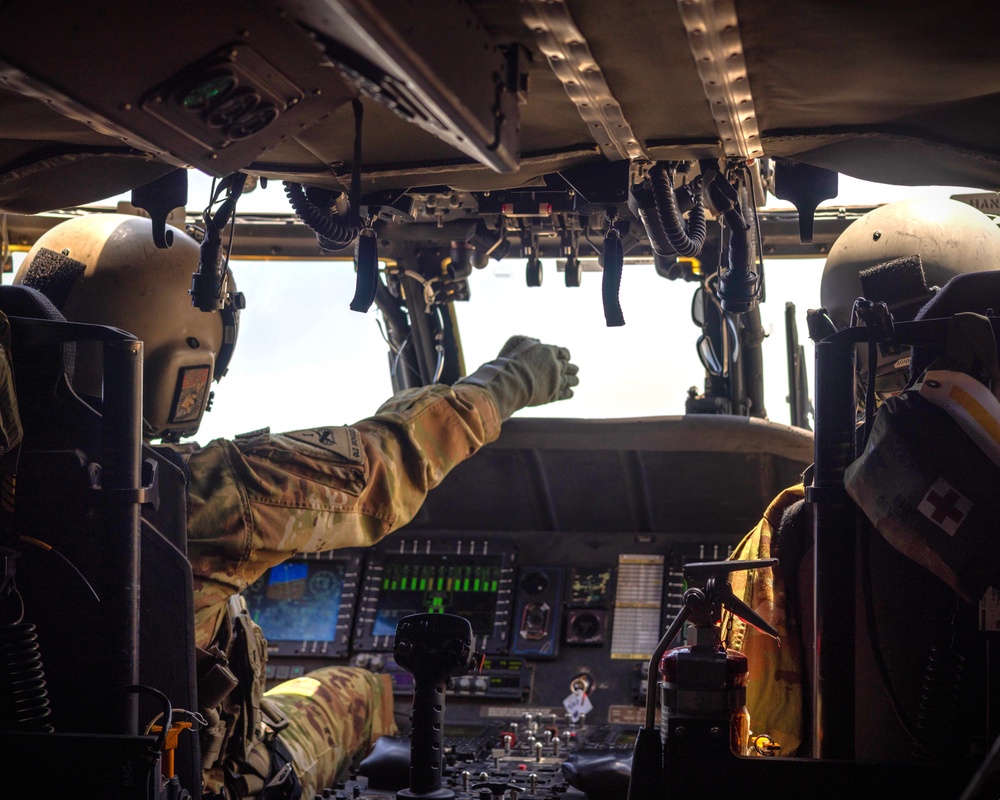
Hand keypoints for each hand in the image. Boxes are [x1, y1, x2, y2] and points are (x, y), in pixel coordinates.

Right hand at [458, 335, 578, 419]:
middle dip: (572, 368)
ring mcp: (555, 381)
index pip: (563, 352)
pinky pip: (565, 394)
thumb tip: (538, 341)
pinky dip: (569, 393)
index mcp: (548, 351)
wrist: (509, 382)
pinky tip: (571, 393)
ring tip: (576, 381)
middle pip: (568, 366)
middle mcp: (555, 365)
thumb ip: (528, 340)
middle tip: (575, 369)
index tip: (566, 357)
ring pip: (570, 380)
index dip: (565, 355)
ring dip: (573, 380)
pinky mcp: (552, 395)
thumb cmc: (509, 361)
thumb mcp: (516, 342)